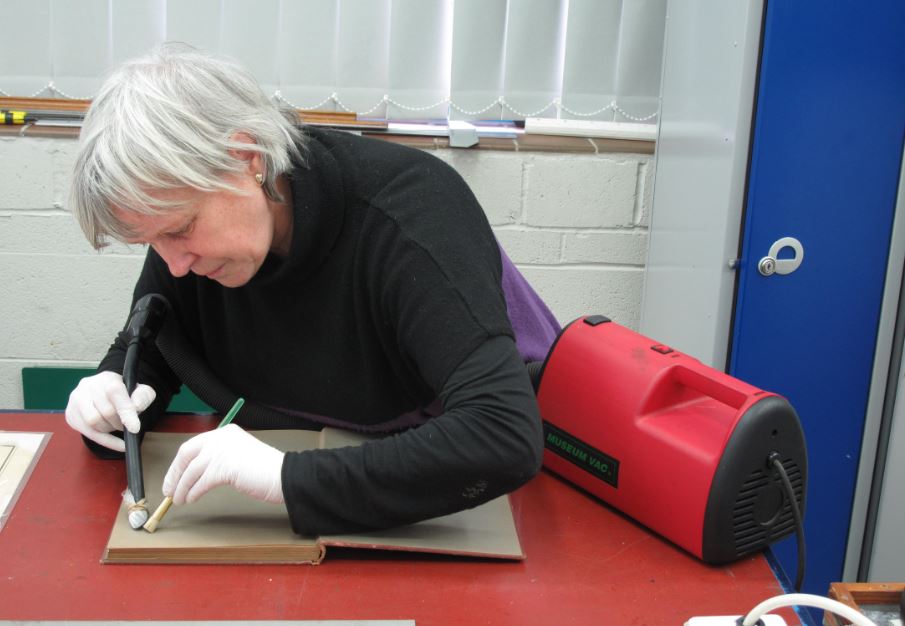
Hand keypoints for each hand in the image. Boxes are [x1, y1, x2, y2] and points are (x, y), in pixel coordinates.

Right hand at [65, 371, 155, 451]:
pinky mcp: (71, 414)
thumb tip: (136, 407)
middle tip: (126, 424)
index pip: (114, 392)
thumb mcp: (141, 391)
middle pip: (105, 411)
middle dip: (120, 422)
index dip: (125, 411)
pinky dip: (106, 441)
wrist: (106, 393)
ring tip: (116, 425)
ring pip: (93, 422)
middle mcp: (88, 385)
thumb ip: (142, 396)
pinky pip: (88, 433)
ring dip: (110, 429)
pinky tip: (118, 444)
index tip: (135, 428)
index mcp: (107, 378)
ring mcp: (76, 399)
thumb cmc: (125, 393)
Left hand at [162, 424, 284, 504]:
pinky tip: (192, 499)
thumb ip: (219, 458)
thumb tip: (194, 474)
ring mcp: (222, 451)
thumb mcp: (238, 456)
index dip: (178, 464)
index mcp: (225, 433)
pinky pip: (201, 482)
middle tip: (169, 491)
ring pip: (191, 471)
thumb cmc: (264, 470)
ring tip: (180, 500)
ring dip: (182, 488)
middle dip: (174, 474)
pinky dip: (193, 492)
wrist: (283, 475)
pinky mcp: (224, 467)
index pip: (192, 446)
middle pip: (186, 454)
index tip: (173, 478)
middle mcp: (221, 438)